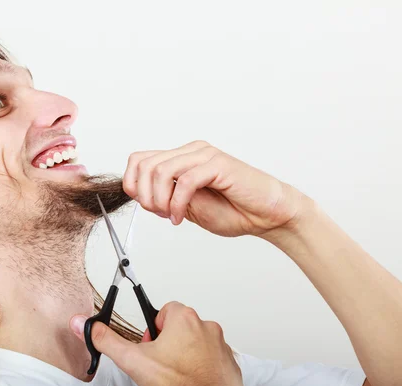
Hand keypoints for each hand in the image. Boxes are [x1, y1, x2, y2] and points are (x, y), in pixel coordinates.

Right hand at [70, 302, 242, 385]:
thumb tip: (87, 325)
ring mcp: (220, 345)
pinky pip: (212, 357)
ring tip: (176, 373)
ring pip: (196, 341)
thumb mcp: (133, 360)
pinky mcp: (229, 362)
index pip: (164, 310)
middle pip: (180, 325)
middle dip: (169, 341)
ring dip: (186, 353)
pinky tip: (192, 379)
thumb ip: (107, 340)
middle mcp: (206, 327)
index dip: (154, 329)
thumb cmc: (178, 385)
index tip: (152, 344)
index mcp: (184, 319)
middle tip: (161, 361)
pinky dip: (202, 366)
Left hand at [123, 140, 304, 236]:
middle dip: (144, 195)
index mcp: (182, 158)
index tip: (146, 206)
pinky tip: (181, 218)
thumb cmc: (234, 210)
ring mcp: (205, 155)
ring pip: (161, 171)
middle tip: (159, 214)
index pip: (140, 160)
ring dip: (160, 200)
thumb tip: (140, 196)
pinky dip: (177, 204)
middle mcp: (191, 151)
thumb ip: (166, 197)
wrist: (268, 215)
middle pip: (145, 164)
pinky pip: (185, 181)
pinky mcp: (218, 164)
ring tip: (172, 216)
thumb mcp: (188, 207)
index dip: (132, 183)